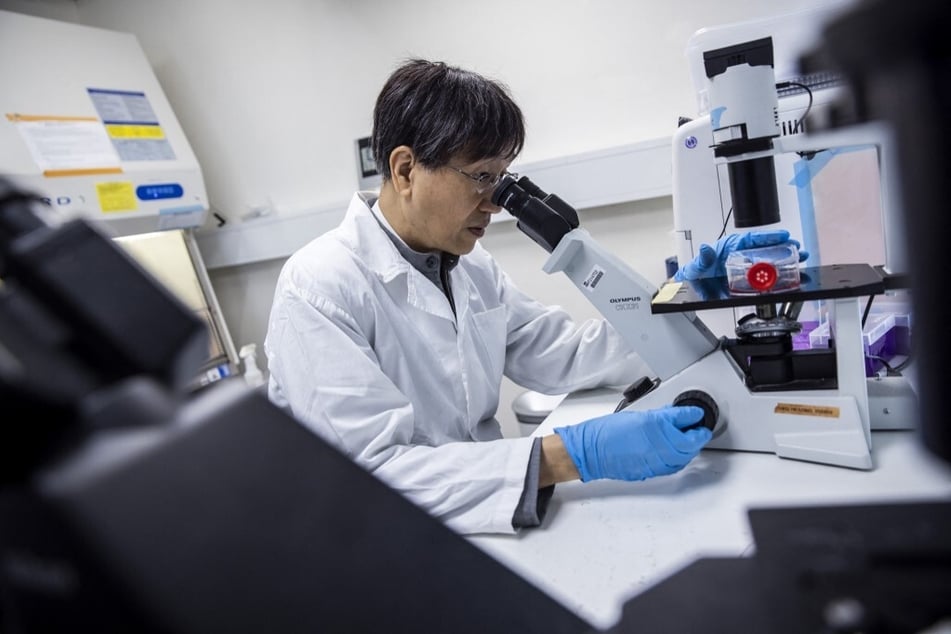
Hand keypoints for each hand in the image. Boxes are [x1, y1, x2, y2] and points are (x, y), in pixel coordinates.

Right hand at [553, 406, 711, 482]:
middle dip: (698, 435)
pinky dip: (680, 459)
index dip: (693, 415)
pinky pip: (674, 466)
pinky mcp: (652, 471)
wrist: (590, 452)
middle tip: (699, 429)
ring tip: (691, 441)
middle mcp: (660, 444)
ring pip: (685, 456)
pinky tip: (678, 454)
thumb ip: (658, 416)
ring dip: (691, 448)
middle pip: (691, 441)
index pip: (685, 419)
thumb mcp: (635, 415)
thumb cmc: (605, 432)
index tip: (696, 414)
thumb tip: (672, 415)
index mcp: (655, 424)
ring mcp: (657, 460)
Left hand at [673, 230, 808, 280]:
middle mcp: (742, 255)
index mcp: (731, 247)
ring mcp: (746, 267)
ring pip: (768, 262)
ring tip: (800, 260)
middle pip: (766, 248)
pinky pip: (764, 278)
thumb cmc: (697, 270)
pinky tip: (790, 277)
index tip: (783, 235)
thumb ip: (703, 257)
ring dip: (785, 260)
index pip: (752, 239)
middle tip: (798, 248)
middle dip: (783, 247)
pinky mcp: (747, 281)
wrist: (695, 286)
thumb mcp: (698, 263)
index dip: (768, 236)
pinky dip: (777, 278)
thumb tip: (705, 249)